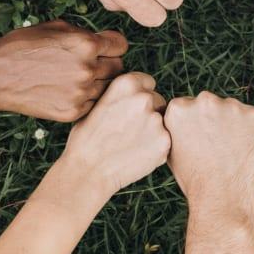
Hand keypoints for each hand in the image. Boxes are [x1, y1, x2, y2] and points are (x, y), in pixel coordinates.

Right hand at [0, 22, 127, 120]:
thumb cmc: (22, 47)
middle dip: (108, 64)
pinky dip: (85, 99)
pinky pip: (92, 104)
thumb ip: (84, 33)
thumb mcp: (55, 27)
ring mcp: (81, 93)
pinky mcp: (72, 112)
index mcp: (86, 44)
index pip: (121, 45)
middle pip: (119, 68)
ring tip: (76, 78)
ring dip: (97, 83)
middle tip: (91, 65)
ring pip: (107, 88)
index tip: (105, 48)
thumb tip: (104, 42)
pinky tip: (69, 92)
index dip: (112, 45)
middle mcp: (88, 69)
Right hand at [59, 72, 169, 197]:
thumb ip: (121, 95)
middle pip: (158, 101)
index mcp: (126, 84)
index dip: (139, 96)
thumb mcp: (98, 104)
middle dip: (148, 113)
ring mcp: (156, 120)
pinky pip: (166, 140)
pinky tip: (137, 154)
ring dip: (153, 130)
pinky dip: (156, 147)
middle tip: (129, 131)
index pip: (148, 83)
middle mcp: (144, 98)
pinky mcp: (165, 142)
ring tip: (131, 144)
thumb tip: (137, 91)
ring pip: (163, 121)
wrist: (88, 170)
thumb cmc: (87, 138)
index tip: (130, 111)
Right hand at [164, 92, 253, 217]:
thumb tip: (184, 117)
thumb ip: (177, 127)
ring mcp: (230, 106)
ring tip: (231, 152)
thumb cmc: (195, 180)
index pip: (189, 106)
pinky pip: (253, 119)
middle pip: (210, 104)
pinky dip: (253, 132)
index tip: (200, 141)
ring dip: (234, 124)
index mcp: (178, 108)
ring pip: (233, 110)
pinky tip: (245, 151)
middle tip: (217, 148)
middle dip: (214, 120)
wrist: (222, 199)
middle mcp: (203, 101)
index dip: (196, 125)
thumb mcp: (172, 150)